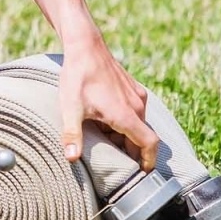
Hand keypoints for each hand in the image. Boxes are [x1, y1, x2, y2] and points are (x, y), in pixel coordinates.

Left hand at [58, 42, 156, 170]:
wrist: (85, 46)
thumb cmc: (77, 77)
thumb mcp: (70, 108)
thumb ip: (72, 134)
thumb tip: (71, 158)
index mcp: (125, 114)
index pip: (150, 144)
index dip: (149, 161)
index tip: (142, 173)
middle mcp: (137, 106)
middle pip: (142, 137)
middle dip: (130, 151)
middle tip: (114, 160)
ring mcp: (137, 96)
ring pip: (138, 124)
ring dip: (126, 135)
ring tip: (104, 139)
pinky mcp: (133, 88)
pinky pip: (135, 112)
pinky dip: (125, 121)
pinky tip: (104, 120)